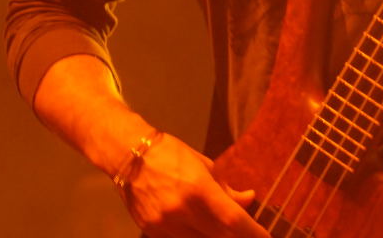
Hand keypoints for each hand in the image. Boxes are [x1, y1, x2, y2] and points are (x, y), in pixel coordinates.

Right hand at [123, 131, 269, 237]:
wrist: (129, 155)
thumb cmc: (169, 153)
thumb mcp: (203, 165)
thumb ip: (226, 188)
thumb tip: (249, 199)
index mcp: (198, 188)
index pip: (233, 219)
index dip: (253, 232)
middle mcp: (182, 210)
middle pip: (220, 235)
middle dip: (236, 235)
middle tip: (246, 232)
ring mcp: (166, 225)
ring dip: (216, 235)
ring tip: (222, 226)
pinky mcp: (153, 232)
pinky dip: (195, 236)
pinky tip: (199, 226)